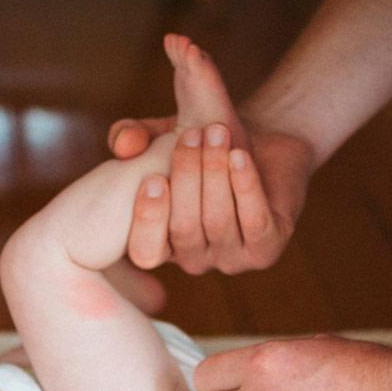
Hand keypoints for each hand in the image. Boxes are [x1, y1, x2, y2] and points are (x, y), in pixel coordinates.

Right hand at [108, 116, 312, 275]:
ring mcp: (231, 259)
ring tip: (218, 132)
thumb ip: (131, 134)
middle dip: (187, 176)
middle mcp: (193, 258)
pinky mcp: (266, 249)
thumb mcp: (160, 134)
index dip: (148, 220)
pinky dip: (245, 185)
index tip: (154, 177)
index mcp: (161, 243)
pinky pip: (254, 221)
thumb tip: (125, 144)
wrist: (263, 142)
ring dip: (216, 172)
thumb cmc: (202, 144)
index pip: (145, 251)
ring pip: (218, 222)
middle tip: (193, 135)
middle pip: (184, 228)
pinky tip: (240, 156)